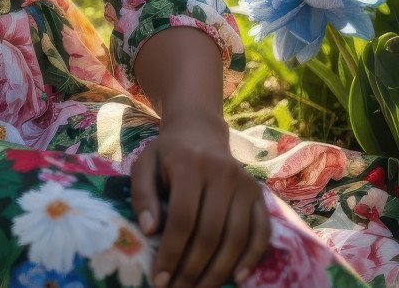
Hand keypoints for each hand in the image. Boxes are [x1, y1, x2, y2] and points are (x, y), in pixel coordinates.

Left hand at [130, 111, 272, 287]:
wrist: (199, 131)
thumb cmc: (167, 154)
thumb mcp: (145, 164)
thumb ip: (142, 195)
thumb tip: (149, 230)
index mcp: (189, 164)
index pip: (183, 219)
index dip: (171, 253)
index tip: (159, 279)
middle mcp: (221, 173)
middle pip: (210, 234)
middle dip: (192, 270)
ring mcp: (244, 184)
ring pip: (235, 239)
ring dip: (217, 273)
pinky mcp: (258, 194)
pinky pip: (261, 232)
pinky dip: (251, 259)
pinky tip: (236, 280)